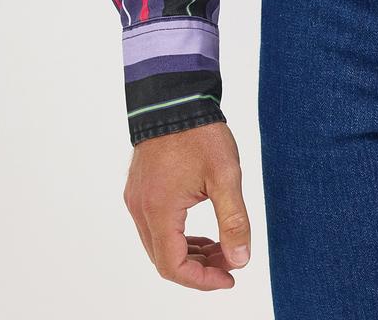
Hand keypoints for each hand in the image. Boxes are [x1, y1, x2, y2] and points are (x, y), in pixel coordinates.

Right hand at [122, 120, 252, 289]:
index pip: (173, 267)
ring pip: (159, 245)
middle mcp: (141, 209)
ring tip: (221, 247)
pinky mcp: (140, 189)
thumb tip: (240, 260)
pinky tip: (201, 232)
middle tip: (230, 261)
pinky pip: (155, 226)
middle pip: (164, 260)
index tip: (229, 277)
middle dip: (199, 268)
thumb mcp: (225, 176)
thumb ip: (233, 220)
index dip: (202, 280)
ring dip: (189, 253)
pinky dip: (178, 236)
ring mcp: (137, 199)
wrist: (176, 97)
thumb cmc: (200, 133)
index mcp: (159, 210)